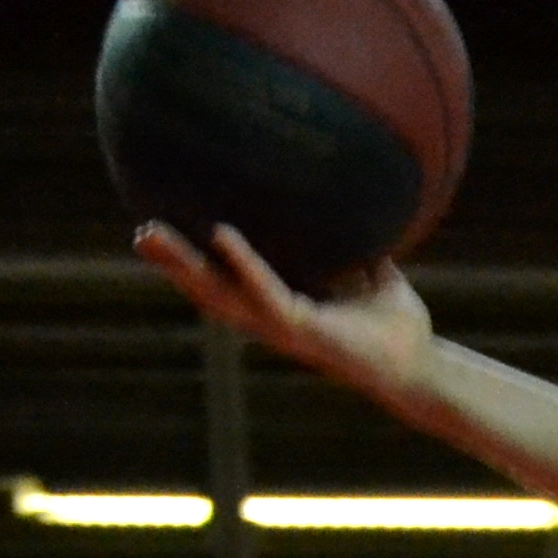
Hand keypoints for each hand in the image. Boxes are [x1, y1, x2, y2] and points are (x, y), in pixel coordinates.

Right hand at [136, 220, 437, 398]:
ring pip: (222, 295)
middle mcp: (272, 320)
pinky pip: (265, 293)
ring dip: (186, 266)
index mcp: (280, 307)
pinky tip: (220, 234)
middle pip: (209, 291)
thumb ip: (354, 239)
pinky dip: (243, 264)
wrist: (420, 365)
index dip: (193, 264)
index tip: (162, 232)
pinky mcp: (303, 330)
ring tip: (152, 235)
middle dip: (173, 265)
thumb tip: (354, 191)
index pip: (225, 283)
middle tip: (138, 234)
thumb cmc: (395, 325)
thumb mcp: (371, 270)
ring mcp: (283, 327)